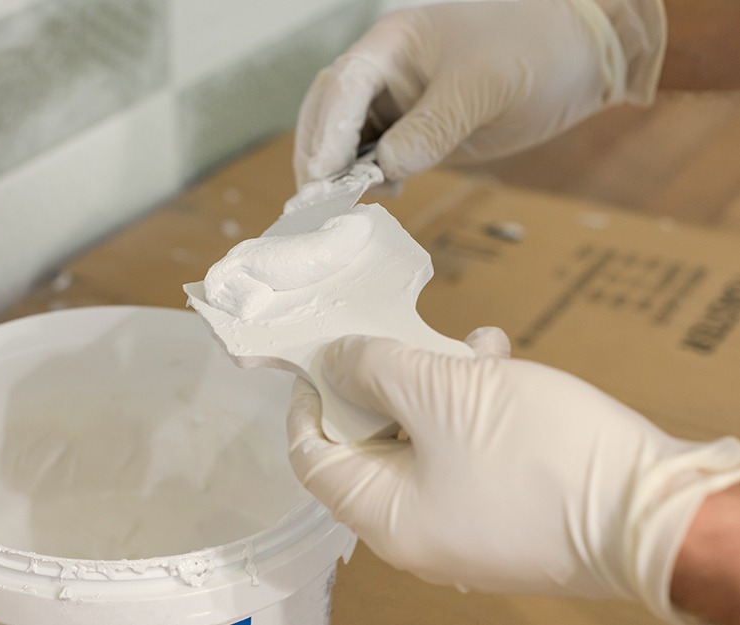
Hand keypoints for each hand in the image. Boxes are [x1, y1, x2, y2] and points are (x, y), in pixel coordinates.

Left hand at [287, 332, 739, 622]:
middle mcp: (419, 530)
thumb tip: (335, 359)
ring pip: (426, 438)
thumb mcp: (443, 392)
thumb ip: (375, 369)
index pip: (314, 458)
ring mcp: (465, 521)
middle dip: (385, 380)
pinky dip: (475, 403)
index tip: (319, 354)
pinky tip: (498, 360)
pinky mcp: (506, 505)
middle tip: (396, 335)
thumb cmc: (543, 459)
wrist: (657, 512)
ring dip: (438, 381)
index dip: (310, 400)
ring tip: (467, 343)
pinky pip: (469, 449)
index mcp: (386, 518)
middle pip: (371, 443)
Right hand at [293, 0, 665, 185]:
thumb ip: (433, 126)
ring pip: (343, 139)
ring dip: (336, 174)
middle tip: (317, 204)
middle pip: (327, 113)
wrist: (580, 57)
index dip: (327, 131)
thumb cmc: (536, 52)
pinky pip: (372, 156)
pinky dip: (365, 179)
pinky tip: (381, 195)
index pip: (343, 86)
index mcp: (392, 44)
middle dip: (317, 157)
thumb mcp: (485, 87)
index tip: (322, 176)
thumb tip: (385, 167)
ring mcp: (395, 102)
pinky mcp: (412, 131)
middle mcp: (383, 71)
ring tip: (342, 207)